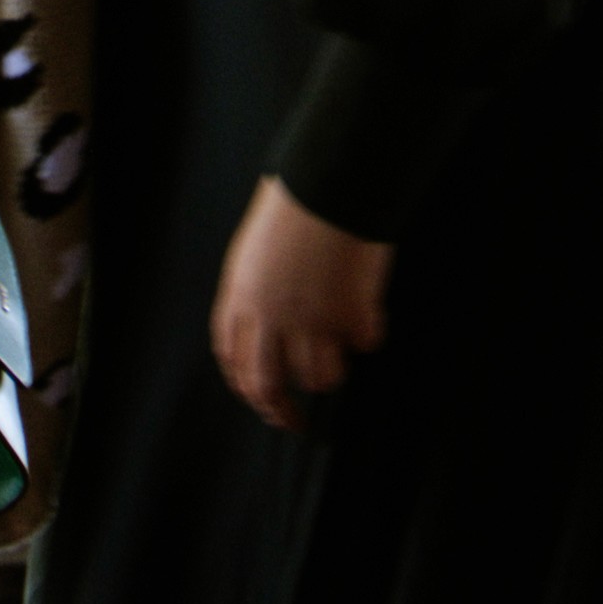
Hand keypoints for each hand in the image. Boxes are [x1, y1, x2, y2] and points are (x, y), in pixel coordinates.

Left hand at [209, 177, 392, 432]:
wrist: (331, 180)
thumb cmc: (295, 201)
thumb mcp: (256, 247)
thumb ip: (257, 292)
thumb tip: (268, 333)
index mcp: (242, 296)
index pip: (233, 359)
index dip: (245, 385)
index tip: (260, 399)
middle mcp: (272, 317)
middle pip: (267, 385)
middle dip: (281, 411)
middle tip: (296, 423)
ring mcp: (314, 321)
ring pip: (320, 376)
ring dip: (331, 366)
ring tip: (341, 343)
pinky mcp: (353, 317)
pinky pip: (365, 342)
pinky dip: (369, 331)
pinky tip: (369, 309)